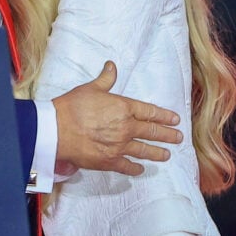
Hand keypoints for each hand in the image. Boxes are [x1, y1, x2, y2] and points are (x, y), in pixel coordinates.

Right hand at [52, 61, 181, 174]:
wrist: (57, 130)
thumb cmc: (73, 106)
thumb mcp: (91, 88)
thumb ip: (106, 79)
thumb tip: (112, 65)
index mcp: (123, 107)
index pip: (150, 112)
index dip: (164, 116)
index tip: (175, 120)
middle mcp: (126, 128)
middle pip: (152, 132)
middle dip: (168, 135)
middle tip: (179, 138)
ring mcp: (120, 146)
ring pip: (144, 151)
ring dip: (158, 153)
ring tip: (167, 155)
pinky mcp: (110, 161)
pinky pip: (128, 166)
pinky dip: (136, 168)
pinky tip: (141, 169)